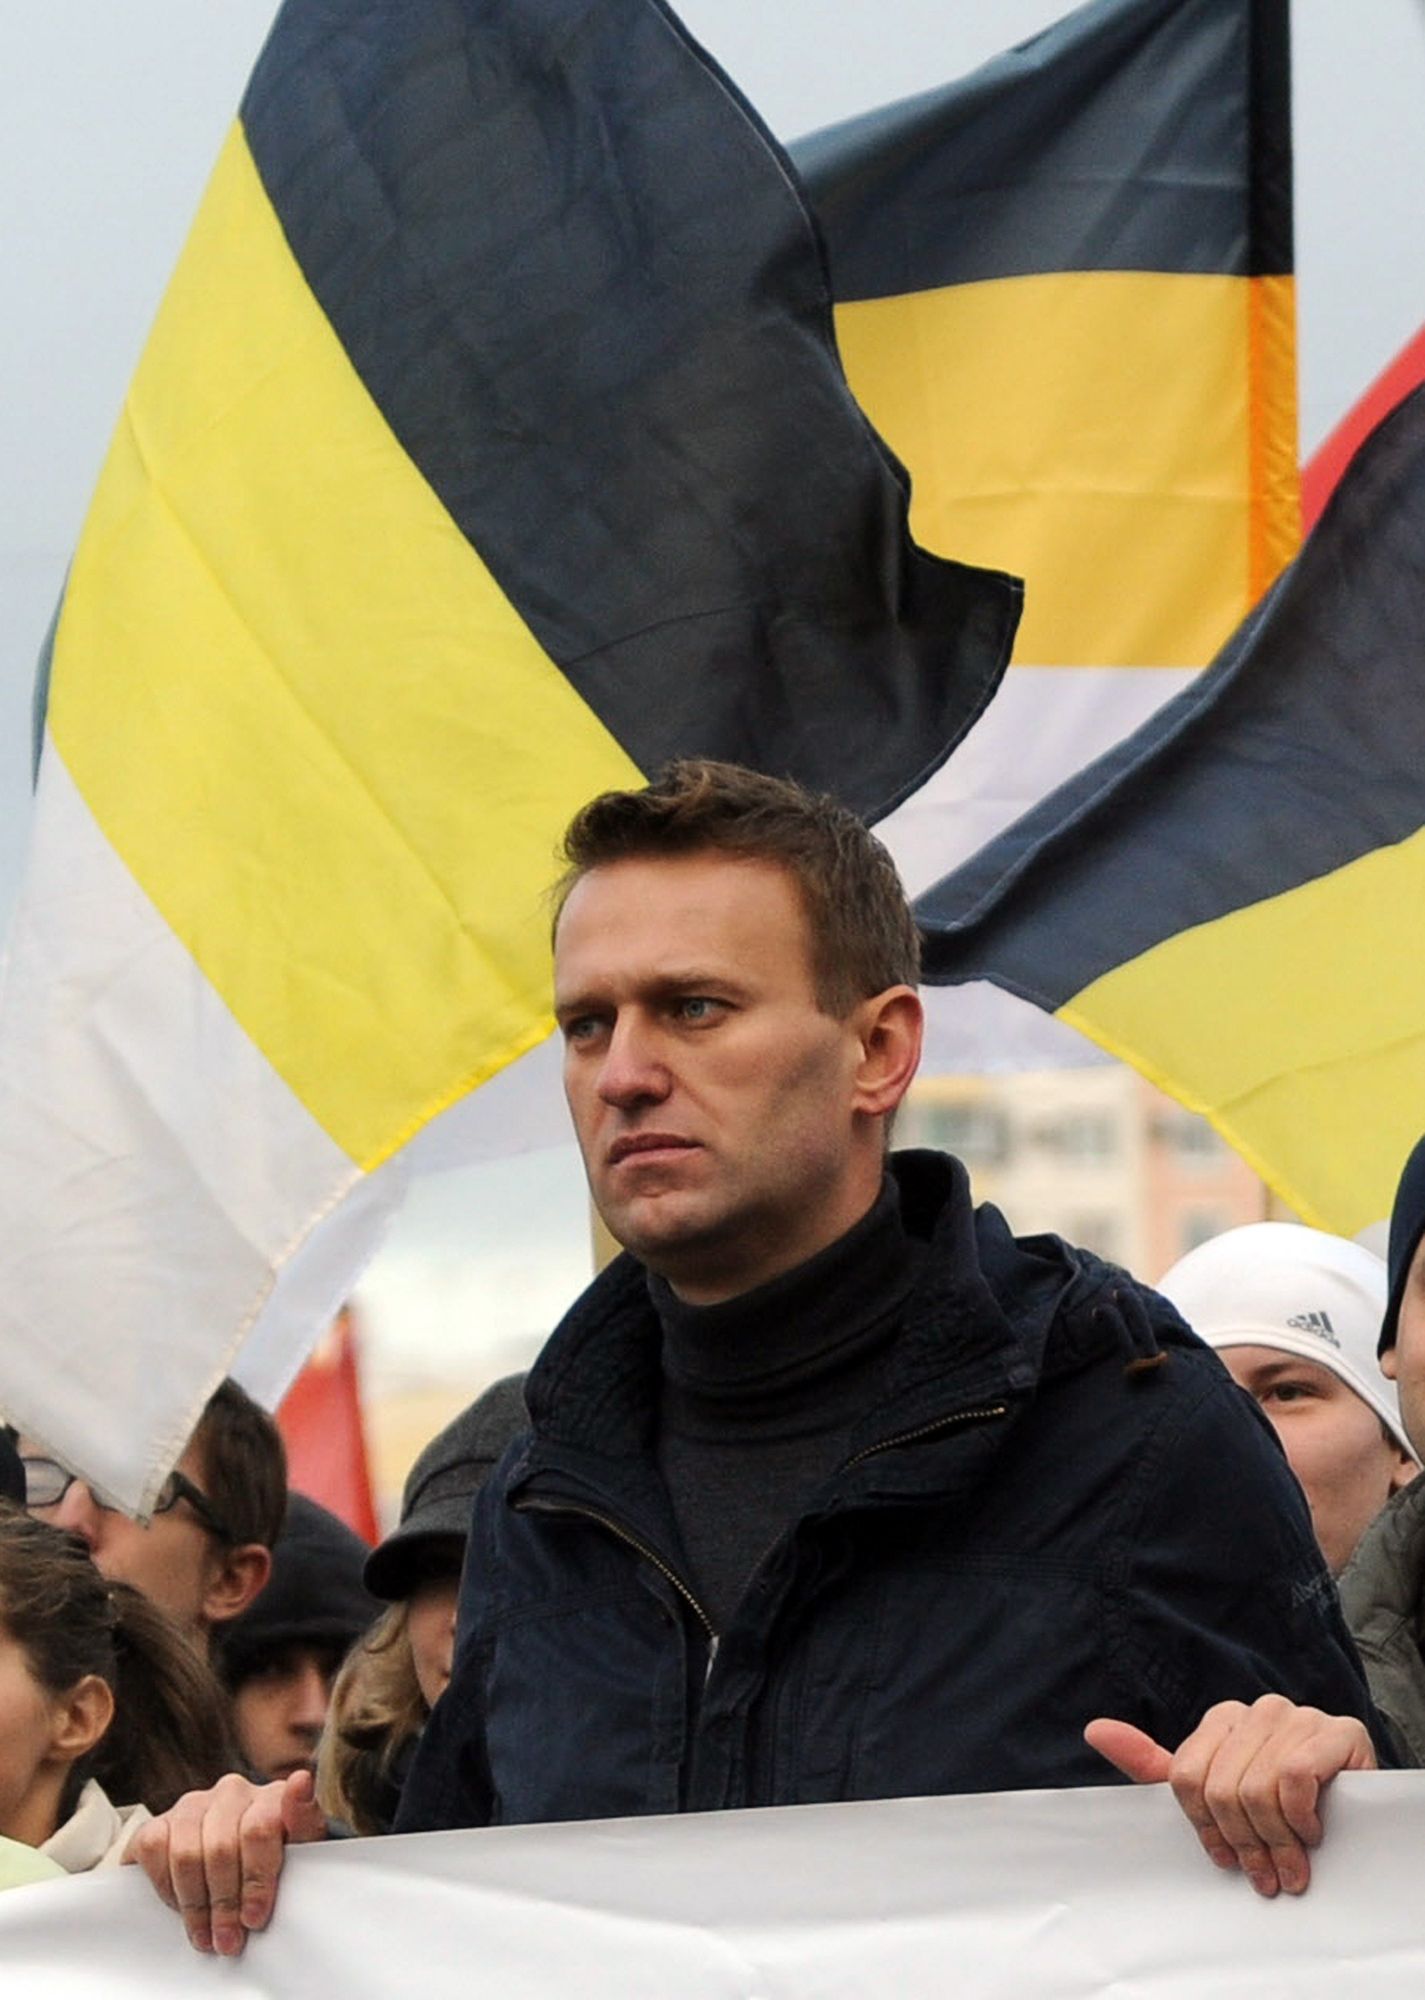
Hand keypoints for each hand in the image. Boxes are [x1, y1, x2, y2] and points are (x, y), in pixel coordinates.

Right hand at [126, 1768, 326, 1954]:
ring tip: (205, 1934)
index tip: (254, 1918)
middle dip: (224, 1903)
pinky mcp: (161, 1821)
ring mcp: (193, 1804)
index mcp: (270, 1796)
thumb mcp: (302, 1849)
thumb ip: (304, 1820)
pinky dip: (166, 1885)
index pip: (259, 1830)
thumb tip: (300, 1780)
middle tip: (228, 1940)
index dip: (255, 1880)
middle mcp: (231, 1792)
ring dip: (195, 1903)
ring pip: (187, 1852)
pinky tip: (180, 1906)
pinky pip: (154, 1848)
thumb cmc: (277, 1860)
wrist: (244, 1867)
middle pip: (220, 1848)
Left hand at [1085, 1697, 1375, 1896]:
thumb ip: (1154, 1765)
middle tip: (1265, 1875)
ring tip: (1291, 1866)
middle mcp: (1257, 1710)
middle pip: (1221, 1789)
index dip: (1205, 1829)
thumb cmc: (1278, 1803)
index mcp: (1222, 1719)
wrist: (1355, 1806)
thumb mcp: (1214, 1789)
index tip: (1225, 1859)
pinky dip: (1301, 1818)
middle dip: (1244, 1844)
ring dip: (1276, 1843)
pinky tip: (1313, 1831)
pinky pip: (1296, 1778)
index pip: (1185, 1778)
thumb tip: (1094, 1730)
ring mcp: (1297, 1716)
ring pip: (1257, 1790)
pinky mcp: (1337, 1732)